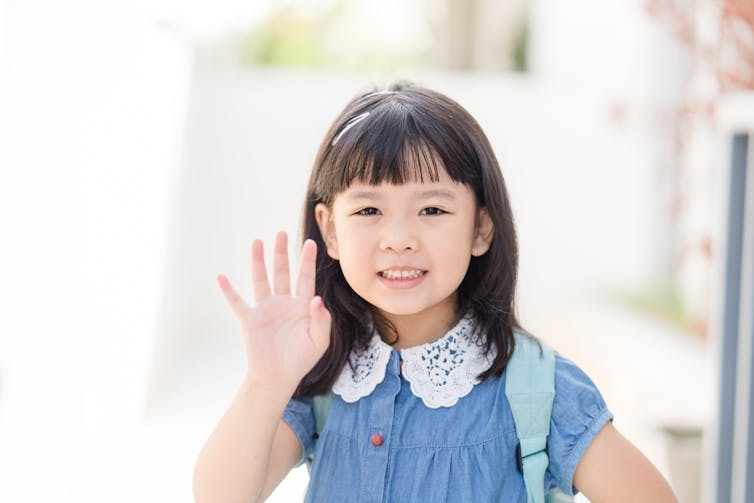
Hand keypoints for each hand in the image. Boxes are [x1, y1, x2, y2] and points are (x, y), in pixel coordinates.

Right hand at [217, 231, 330, 389]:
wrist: (279, 377)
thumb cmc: (301, 359)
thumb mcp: (319, 341)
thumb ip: (322, 320)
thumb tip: (318, 299)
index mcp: (302, 306)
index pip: (306, 278)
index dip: (308, 261)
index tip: (311, 243)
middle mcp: (283, 303)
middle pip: (282, 272)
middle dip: (281, 253)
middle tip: (281, 233)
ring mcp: (265, 309)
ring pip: (261, 280)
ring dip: (258, 261)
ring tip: (257, 242)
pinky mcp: (250, 319)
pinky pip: (238, 302)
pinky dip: (229, 290)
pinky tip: (221, 277)